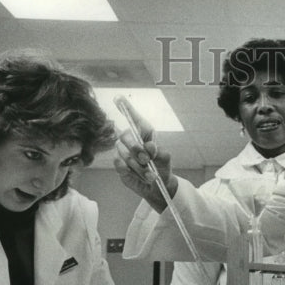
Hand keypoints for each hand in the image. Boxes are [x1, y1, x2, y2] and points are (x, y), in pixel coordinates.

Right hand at [113, 98, 177, 212]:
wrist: (158, 186)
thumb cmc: (161, 168)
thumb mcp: (165, 159)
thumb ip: (159, 151)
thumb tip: (148, 147)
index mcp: (144, 134)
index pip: (135, 118)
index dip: (127, 108)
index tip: (119, 98)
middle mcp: (132, 140)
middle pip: (125, 135)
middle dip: (136, 148)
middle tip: (147, 159)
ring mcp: (123, 152)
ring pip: (125, 154)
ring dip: (140, 166)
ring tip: (151, 174)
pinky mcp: (119, 165)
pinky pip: (119, 164)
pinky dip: (132, 172)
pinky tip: (142, 176)